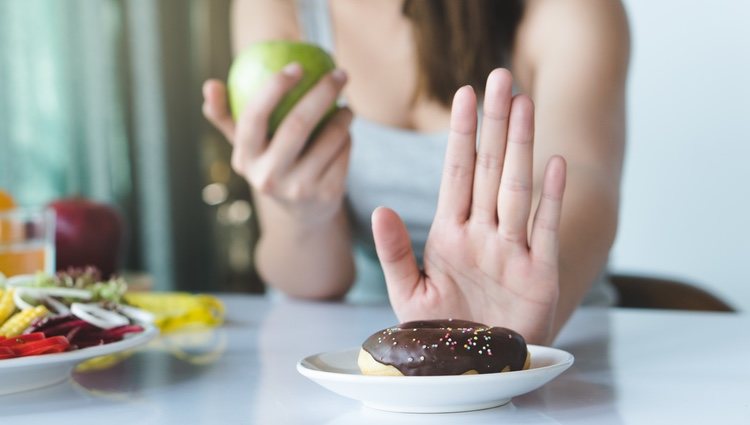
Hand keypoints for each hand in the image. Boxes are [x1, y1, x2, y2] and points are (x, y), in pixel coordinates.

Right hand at [202, 64, 352, 224]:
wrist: (302, 213)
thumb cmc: (271, 164)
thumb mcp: (248, 147)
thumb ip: (226, 116)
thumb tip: (210, 85)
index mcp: (245, 159)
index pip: (253, 117)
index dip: (274, 88)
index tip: (296, 66)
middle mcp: (269, 177)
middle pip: (297, 124)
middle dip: (322, 92)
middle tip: (338, 74)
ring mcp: (298, 189)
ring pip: (329, 137)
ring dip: (344, 116)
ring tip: (345, 107)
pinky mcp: (326, 195)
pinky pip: (344, 152)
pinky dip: (348, 138)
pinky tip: (346, 134)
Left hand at [372, 69, 566, 344]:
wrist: (476, 369)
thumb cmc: (443, 330)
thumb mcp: (409, 293)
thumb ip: (395, 251)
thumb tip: (379, 208)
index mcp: (450, 234)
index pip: (456, 173)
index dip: (460, 134)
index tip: (463, 95)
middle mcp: (484, 234)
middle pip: (489, 169)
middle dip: (494, 124)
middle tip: (500, 78)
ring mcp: (513, 251)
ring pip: (517, 189)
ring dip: (521, 147)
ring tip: (524, 104)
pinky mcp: (539, 275)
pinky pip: (545, 230)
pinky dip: (551, 199)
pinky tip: (555, 163)